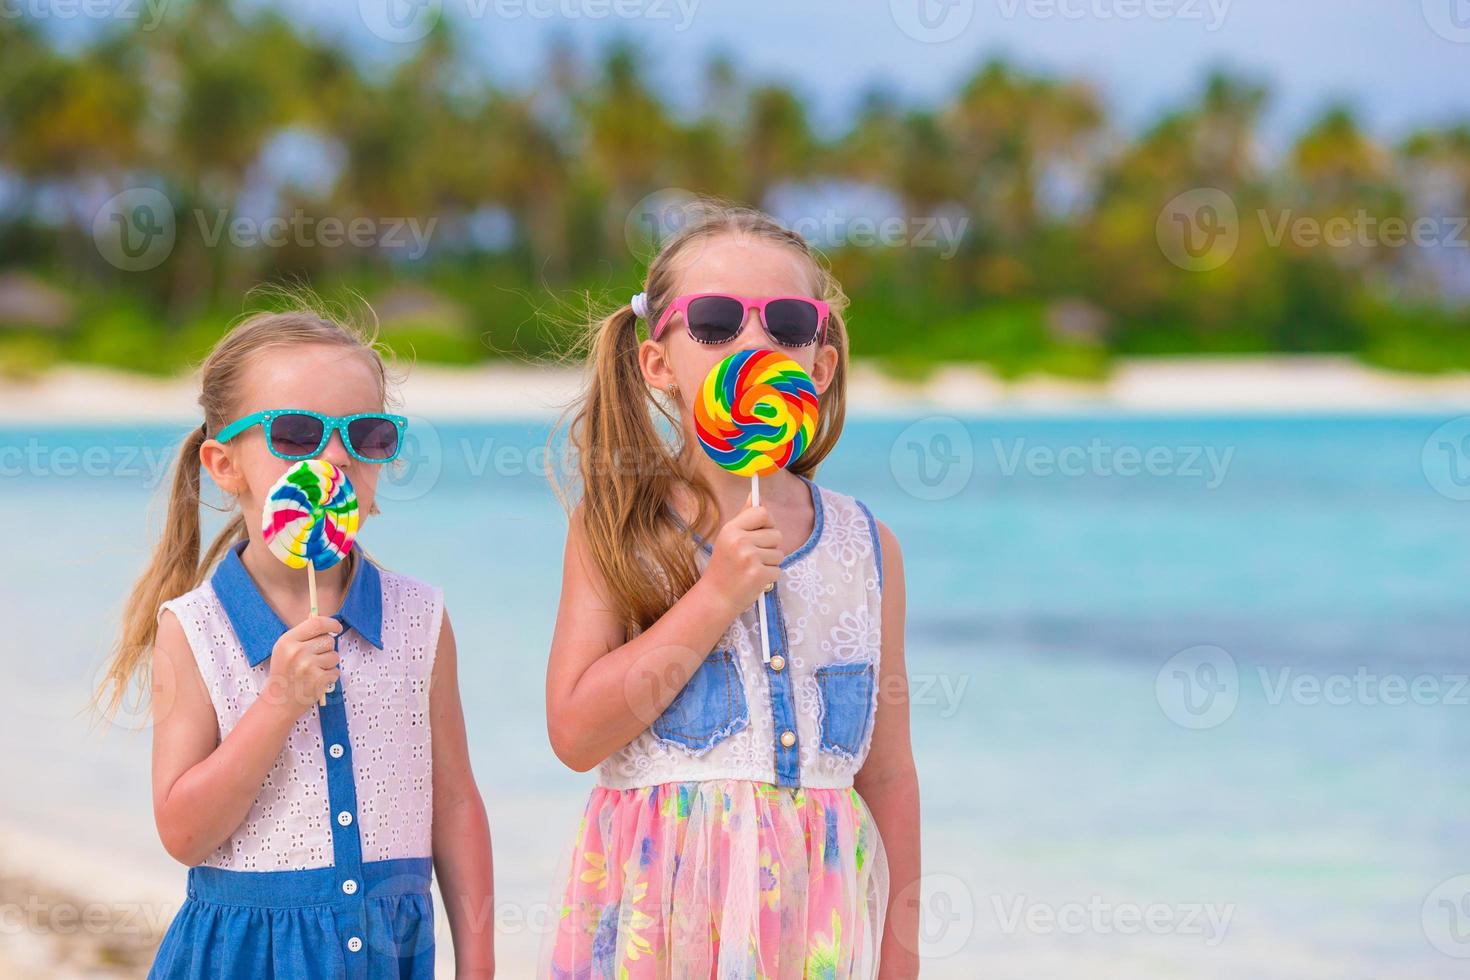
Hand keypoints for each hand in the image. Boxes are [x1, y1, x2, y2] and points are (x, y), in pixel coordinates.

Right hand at [263, 616, 341, 712]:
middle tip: (315, 658)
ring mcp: (308, 666)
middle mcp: (297, 652)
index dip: (331, 623)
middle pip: (329, 640)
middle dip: (327, 648)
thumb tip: (324, 621)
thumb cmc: (284, 673)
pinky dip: (329, 676)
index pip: (317, 623)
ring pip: (334, 655)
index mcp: (287, 641)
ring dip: (329, 663)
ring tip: (313, 671)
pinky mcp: (318, 680)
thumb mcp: (284, 649)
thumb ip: (303, 634)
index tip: (337, 627)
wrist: (279, 702)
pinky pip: (335, 671)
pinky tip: (315, 680)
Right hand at [700, 495, 782, 618]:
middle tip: (754, 557)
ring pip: (779, 553)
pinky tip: (756, 579)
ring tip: (753, 568)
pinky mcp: (759, 575)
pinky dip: (770, 576)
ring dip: (771, 562)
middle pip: (776, 534)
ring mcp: (750, 558)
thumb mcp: (728, 538)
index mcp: (731, 529)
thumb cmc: (724, 567)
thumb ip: (744, 517)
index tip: (763, 533)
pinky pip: (778, 569)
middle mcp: (740, 541)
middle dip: (770, 546)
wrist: (716, 597)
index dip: (768, 523)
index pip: (763, 513)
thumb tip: (754, 494)